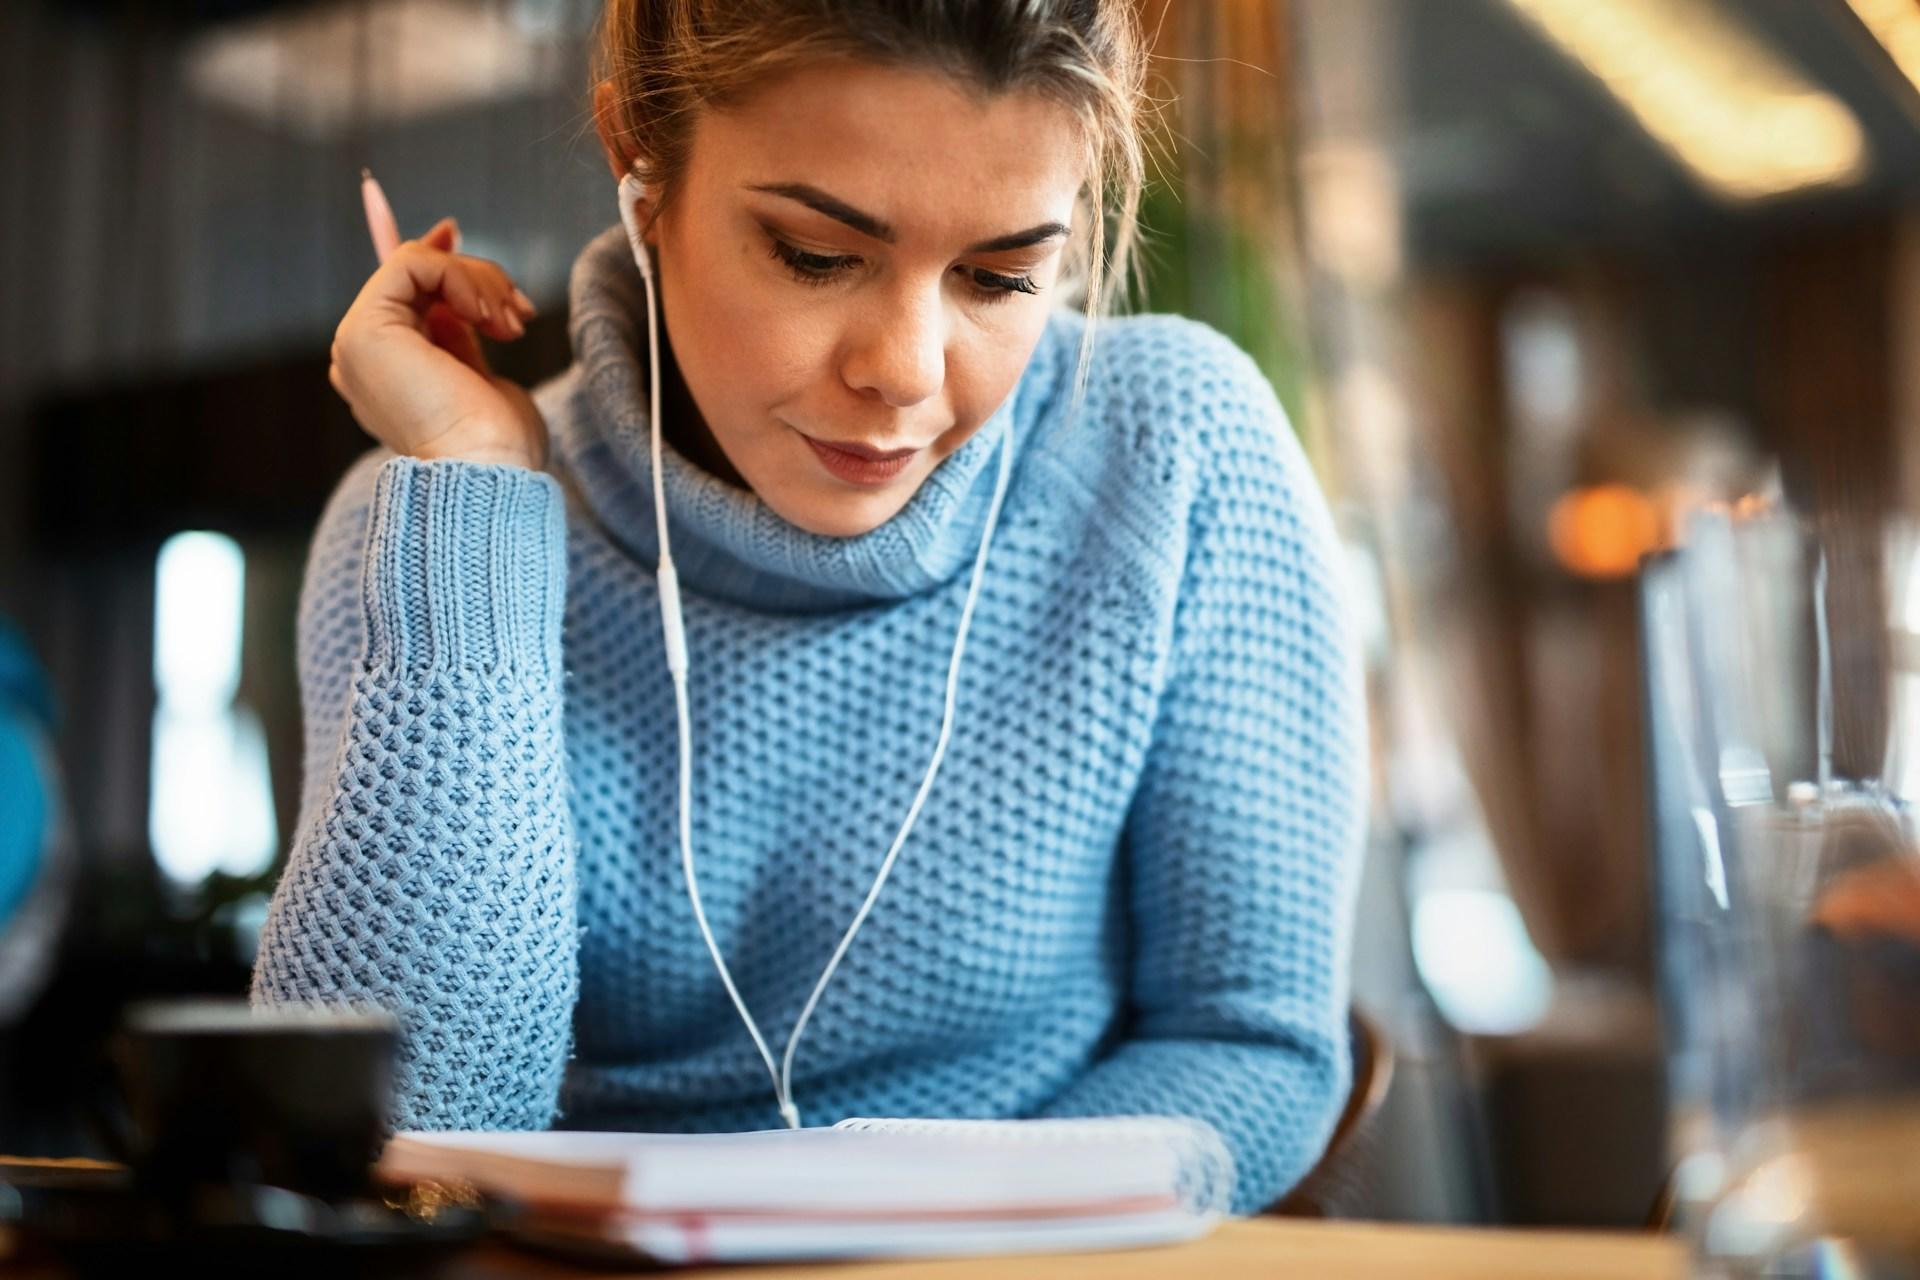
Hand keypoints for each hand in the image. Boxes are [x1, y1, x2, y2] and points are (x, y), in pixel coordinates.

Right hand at [328, 217, 546, 469]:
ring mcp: (358, 342)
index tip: (454, 233)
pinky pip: (411, 262)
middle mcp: (363, 356)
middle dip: (479, 279)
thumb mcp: (480, 377)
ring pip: (417, 263)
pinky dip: (459, 275)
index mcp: (388, 371)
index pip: (399, 294)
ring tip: (512, 322)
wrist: (486, 470)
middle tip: (520, 314)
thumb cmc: (497, 444)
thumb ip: (460, 333)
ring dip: (480, 281)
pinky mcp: (365, 329)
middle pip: (417, 277)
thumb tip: (458, 291)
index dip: (426, 258)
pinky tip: (486, 315)